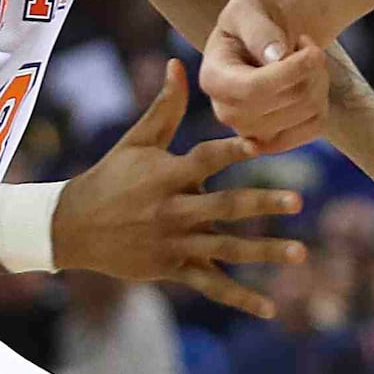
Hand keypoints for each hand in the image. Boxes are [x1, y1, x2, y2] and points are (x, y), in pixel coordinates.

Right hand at [50, 61, 303, 319]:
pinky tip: (270, 310)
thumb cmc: (111, 176)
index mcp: (167, 175)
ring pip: (226, 249)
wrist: (74, 227)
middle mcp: (173, 210)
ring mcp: (175, 243)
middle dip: (261, 204)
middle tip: (297, 201)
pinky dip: (241, 299)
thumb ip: (165, 107)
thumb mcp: (136, 141)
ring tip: (300, 253)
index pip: (204, 161)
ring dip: (264, 252)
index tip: (259, 145)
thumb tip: (178, 64)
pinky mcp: (173, 269)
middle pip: (224, 207)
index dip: (230, 152)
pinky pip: (212, 286)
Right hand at [201, 0, 327, 150]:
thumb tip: (276, 55)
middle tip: (307, 46)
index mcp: (213, 79)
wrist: (260, 40)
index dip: (291, 72)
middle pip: (288, 100)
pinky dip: (323, 100)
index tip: (313, 50)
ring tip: (306, 60)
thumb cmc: (250, 20)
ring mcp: (251, 132)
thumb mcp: (247, 10)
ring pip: (307, 112)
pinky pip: (316, 126)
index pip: (254, 89)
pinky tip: (307, 82)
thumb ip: (258, 29)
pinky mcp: (277, 140)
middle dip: (310, 69)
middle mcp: (226, 113)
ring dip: (319, 79)